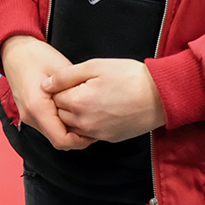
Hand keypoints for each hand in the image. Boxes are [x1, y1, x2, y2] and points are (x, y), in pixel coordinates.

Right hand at [0, 35, 94, 150]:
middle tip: (94, 123)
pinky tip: (72, 111)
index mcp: (37, 106)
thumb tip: (91, 102)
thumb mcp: (60, 68)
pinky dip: (61, 124)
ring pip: (53, 135)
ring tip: (84, 115)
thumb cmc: (35, 55)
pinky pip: (48, 127)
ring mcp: (28, 116)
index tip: (94, 131)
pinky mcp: (30, 114)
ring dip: (69, 131)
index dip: (80, 141)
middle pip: (58, 141)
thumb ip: (74, 88)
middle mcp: (30, 116)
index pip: (61, 139)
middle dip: (77, 137)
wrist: (15, 51)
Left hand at [45, 58, 165, 143]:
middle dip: (65, 101)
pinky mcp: (107, 138)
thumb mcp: (94, 66)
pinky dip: (88, 123)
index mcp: (78, 102)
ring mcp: (96, 133)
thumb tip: (45, 85)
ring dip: (75, 113)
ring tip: (91, 98)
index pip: (53, 97)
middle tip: (80, 87)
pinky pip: (88, 133)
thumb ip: (66, 76)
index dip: (60, 86)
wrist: (159, 96)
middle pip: (60, 113)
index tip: (71, 79)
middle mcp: (84, 123)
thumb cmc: (128, 77)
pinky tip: (100, 109)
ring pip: (72, 125)